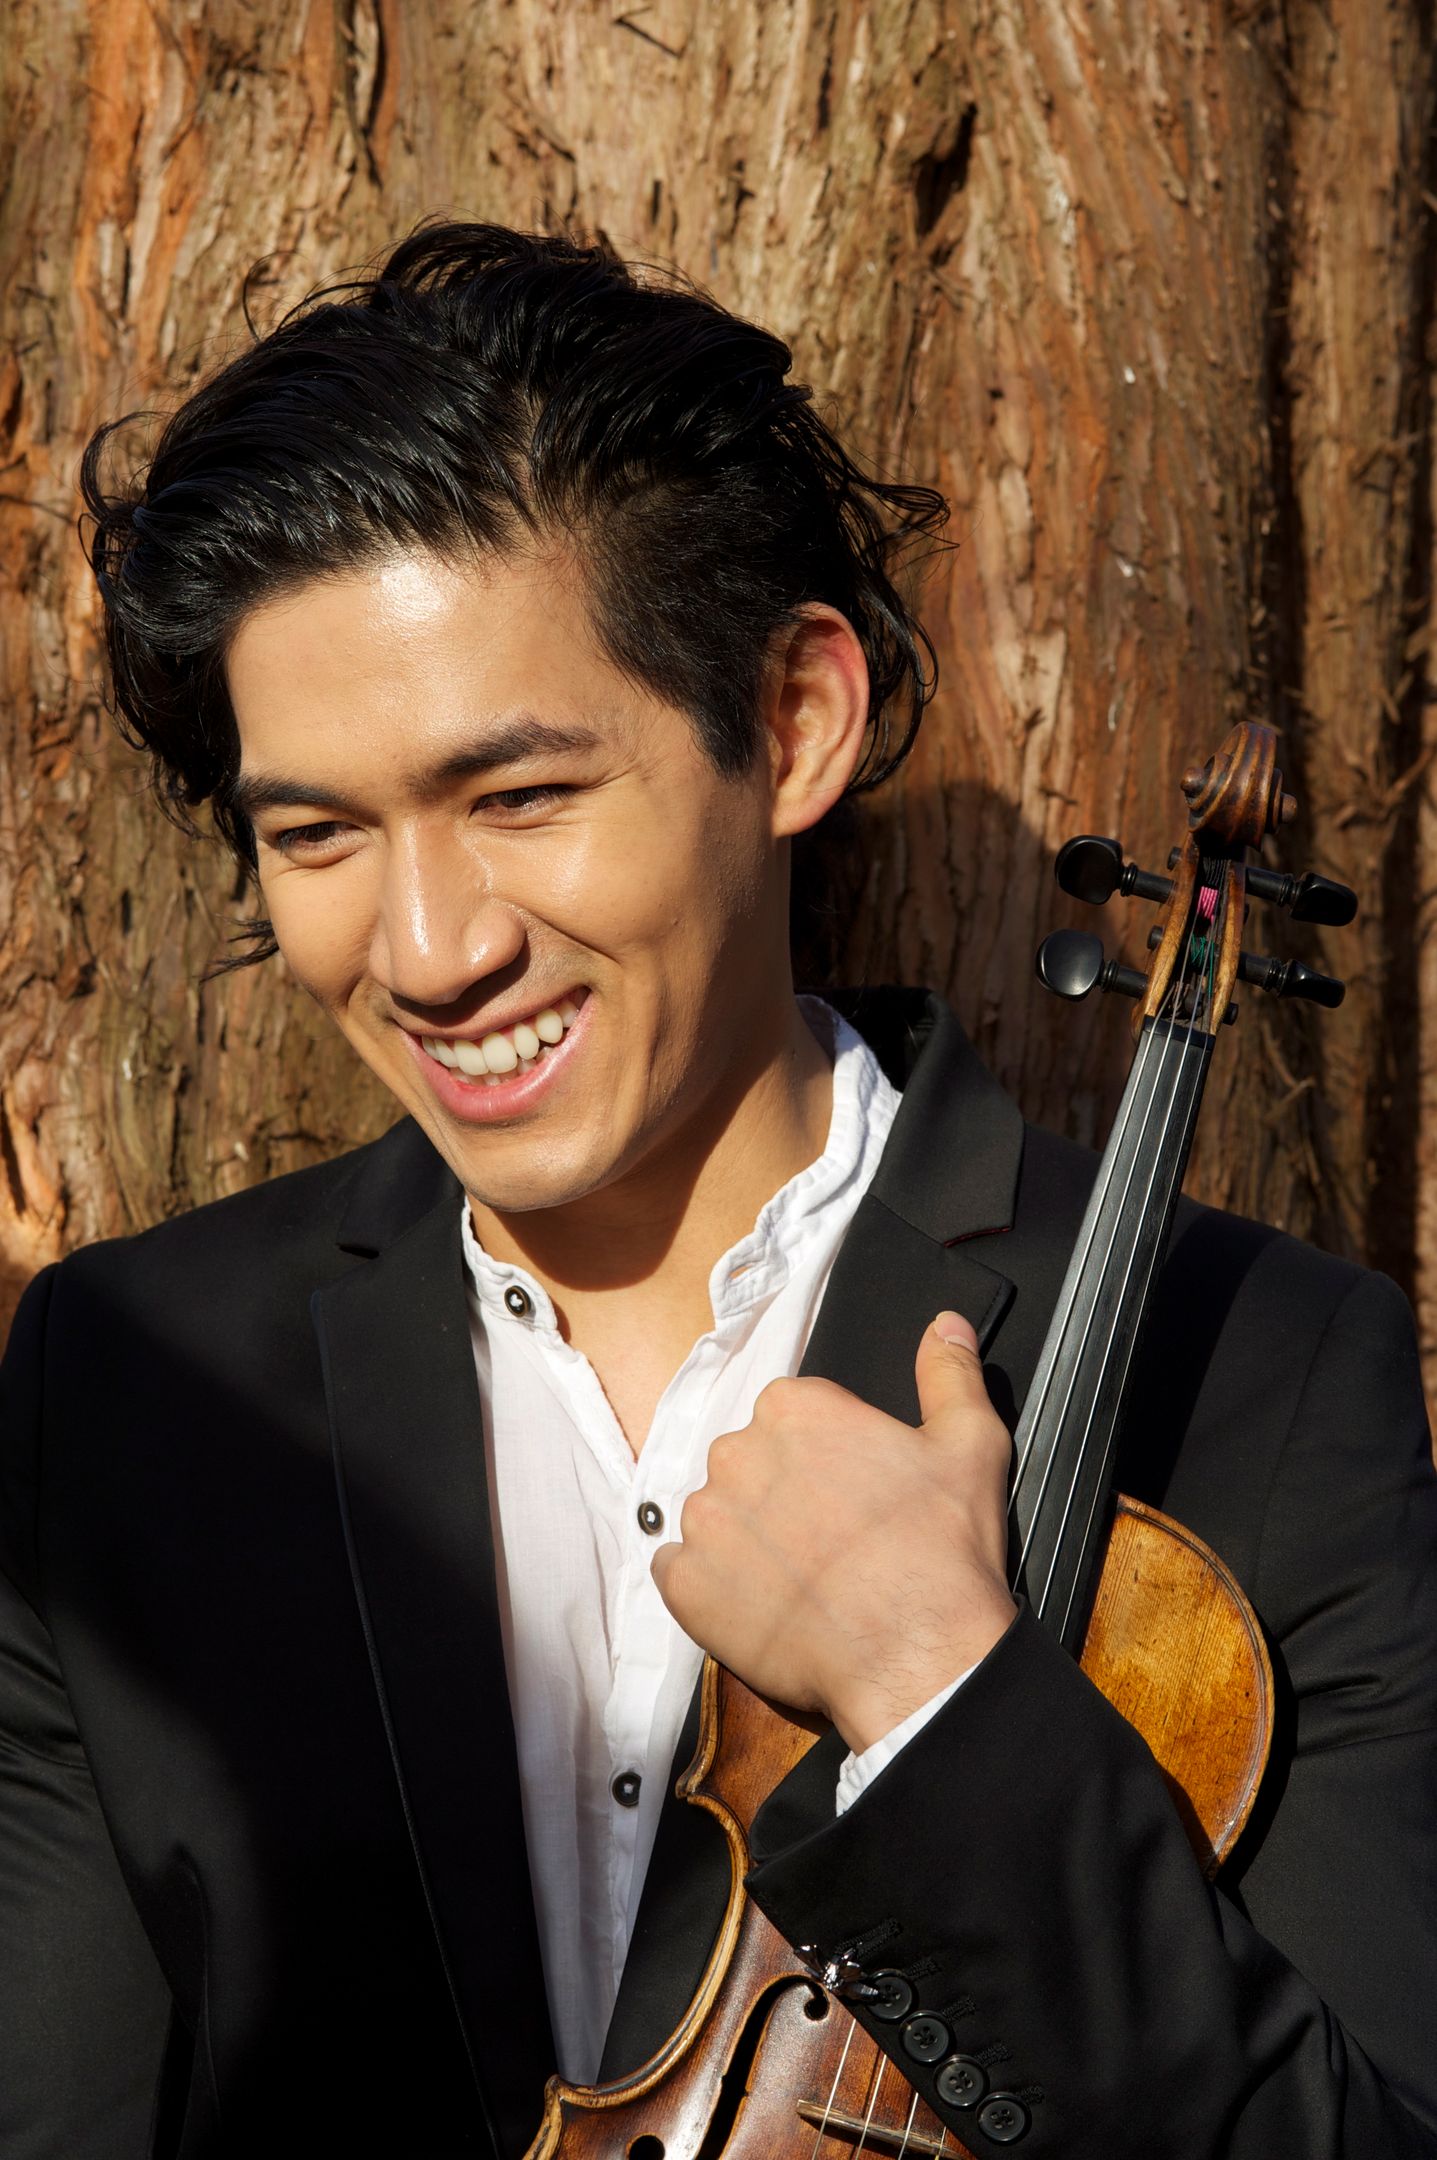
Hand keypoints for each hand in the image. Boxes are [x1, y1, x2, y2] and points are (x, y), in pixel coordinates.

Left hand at [650, 1312, 1017, 1753]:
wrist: (918, 1656)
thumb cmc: (943, 1552)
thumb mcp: (969, 1443)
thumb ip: (949, 1372)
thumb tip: (945, 1324)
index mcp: (795, 1408)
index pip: (789, 1417)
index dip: (822, 1457)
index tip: (849, 1491)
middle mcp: (737, 1452)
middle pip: (748, 1464)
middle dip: (780, 1495)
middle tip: (830, 1539)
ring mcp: (705, 1520)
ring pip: (715, 1516)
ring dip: (744, 1541)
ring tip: (801, 1580)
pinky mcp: (685, 1585)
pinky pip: (680, 1573)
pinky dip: (711, 1588)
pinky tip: (761, 1604)